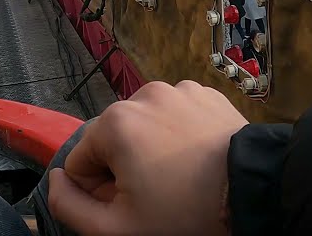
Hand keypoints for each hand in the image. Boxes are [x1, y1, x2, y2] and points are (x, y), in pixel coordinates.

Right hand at [47, 81, 247, 235]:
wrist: (256, 193)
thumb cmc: (186, 214)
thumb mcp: (117, 229)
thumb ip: (68, 206)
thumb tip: (54, 181)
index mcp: (114, 123)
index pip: (80, 163)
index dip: (100, 193)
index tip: (131, 207)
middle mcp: (141, 95)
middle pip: (112, 141)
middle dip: (125, 169)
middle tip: (159, 196)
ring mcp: (176, 90)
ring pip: (143, 127)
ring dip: (151, 150)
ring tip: (181, 177)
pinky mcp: (204, 93)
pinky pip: (174, 115)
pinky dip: (178, 135)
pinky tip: (197, 159)